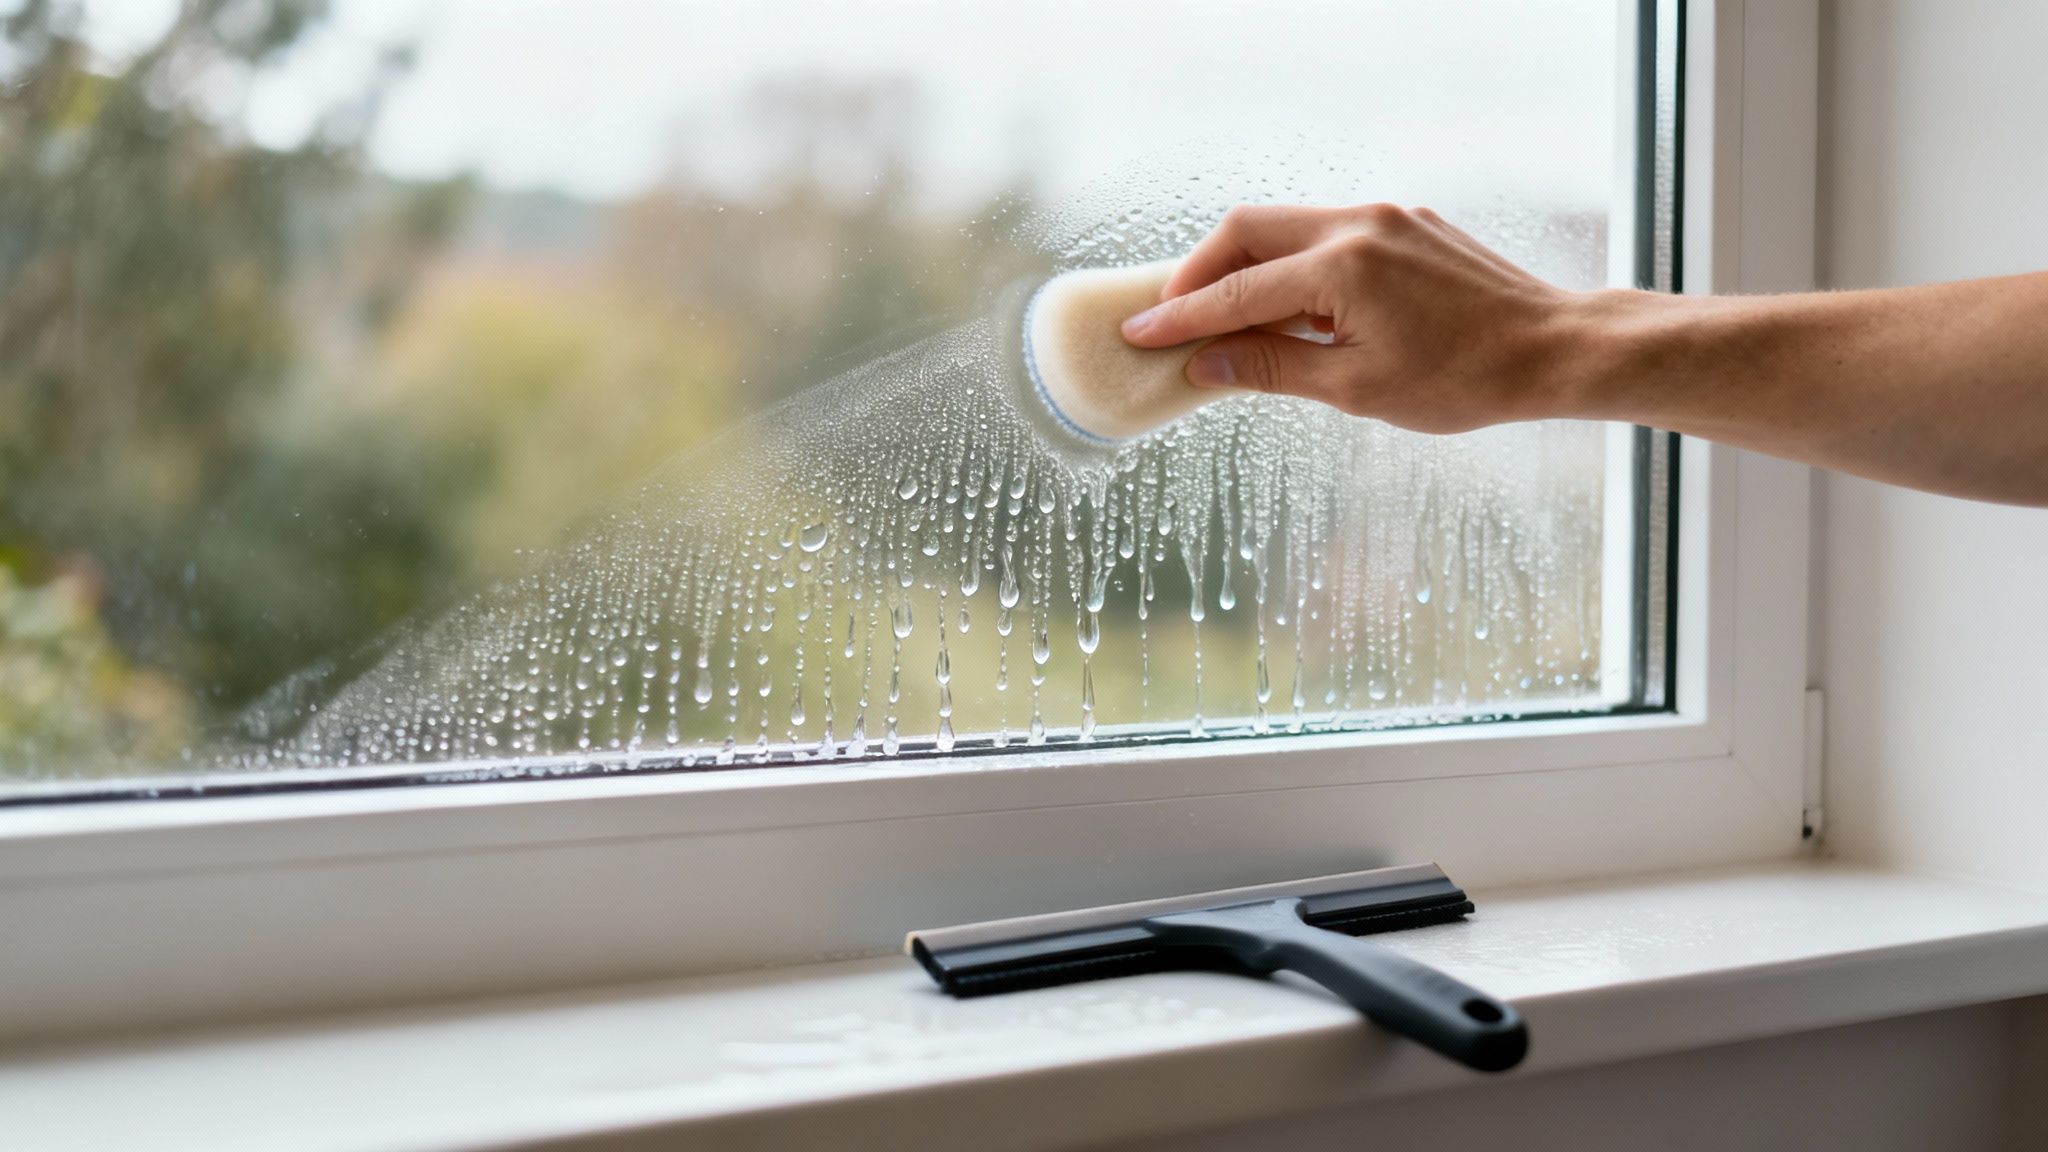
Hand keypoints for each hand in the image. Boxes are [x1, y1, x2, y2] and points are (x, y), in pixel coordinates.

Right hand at [1119, 203, 1592, 433]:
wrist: (1552, 349)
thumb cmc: (1463, 380)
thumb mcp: (1356, 388)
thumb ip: (1270, 369)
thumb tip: (1203, 365)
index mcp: (1343, 267)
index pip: (1237, 291)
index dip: (1181, 315)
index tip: (1138, 332)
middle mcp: (1358, 224)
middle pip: (1247, 229)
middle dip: (1200, 270)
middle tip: (1173, 316)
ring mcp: (1384, 216)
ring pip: (1285, 224)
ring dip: (1245, 265)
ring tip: (1226, 317)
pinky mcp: (1405, 222)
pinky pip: (1325, 231)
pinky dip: (1291, 263)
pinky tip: (1290, 306)